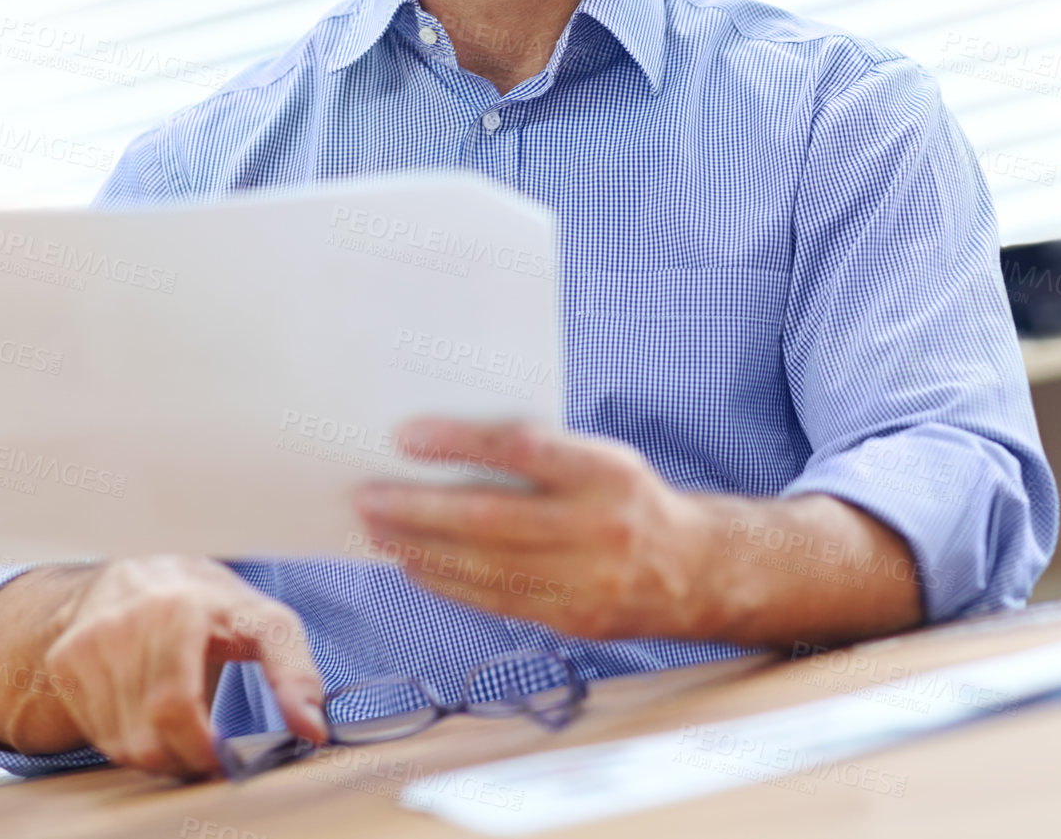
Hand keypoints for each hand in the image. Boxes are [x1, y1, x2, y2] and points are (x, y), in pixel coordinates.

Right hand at [42, 556, 327, 775]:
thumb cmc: (209, 602)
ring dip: (162, 754)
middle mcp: (126, 621)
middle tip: (211, 750)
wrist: (139, 573)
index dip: (199, 746)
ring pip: (126, 742)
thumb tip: (312, 728)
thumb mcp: (263, 619)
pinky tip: (150, 716)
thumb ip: (294, 671)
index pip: (176, 704)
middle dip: (189, 756)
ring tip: (184, 728)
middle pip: (152, 733)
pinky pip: (101, 735)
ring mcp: (89, 641)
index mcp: (179, 608)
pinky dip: (132, 742)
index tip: (222, 758)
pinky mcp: (66, 660)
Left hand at [351, 418, 712, 640]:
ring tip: (377, 532)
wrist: (692, 569)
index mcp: (608, 471)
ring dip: (420, 550)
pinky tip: (414, 564)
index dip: (461, 443)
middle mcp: (600, 528)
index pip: (523, 450)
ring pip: (487, 569)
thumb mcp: (599, 456)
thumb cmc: (625, 496)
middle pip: (492, 519)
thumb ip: (538, 451)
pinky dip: (447, 583)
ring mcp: (588, 582)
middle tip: (368, 497)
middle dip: (419, 510)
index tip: (406, 436)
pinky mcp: (575, 622)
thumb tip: (444, 445)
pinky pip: (497, 602)